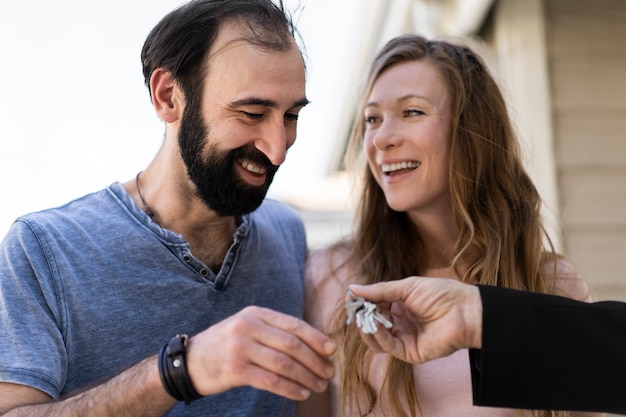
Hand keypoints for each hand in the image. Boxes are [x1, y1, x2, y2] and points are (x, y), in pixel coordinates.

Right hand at [186, 306, 335, 400]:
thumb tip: (314, 344)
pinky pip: (270, 380)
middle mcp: (248, 326)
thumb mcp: (247, 328)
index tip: (331, 351)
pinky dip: (289, 388)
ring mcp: (241, 347)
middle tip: (328, 373)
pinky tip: (301, 393)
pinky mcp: (235, 369)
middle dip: (315, 361)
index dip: (316, 338)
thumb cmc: (226, 345)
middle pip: (292, 345)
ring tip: (318, 386)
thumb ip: (274, 331)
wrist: (189, 361)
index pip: (293, 324)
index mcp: (256, 313)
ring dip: (306, 377)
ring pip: (284, 364)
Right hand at [348, 277, 481, 363]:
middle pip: (372, 323)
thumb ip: (379, 291)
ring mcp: (404, 338)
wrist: (465, 311)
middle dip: (362, 316)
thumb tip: (352, 289)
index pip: (374, 306)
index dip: (362, 303)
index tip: (350, 298)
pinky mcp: (410, 352)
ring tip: (364, 318)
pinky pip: (389, 347)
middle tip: (355, 309)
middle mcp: (400, 323)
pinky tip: (377, 326)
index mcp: (399, 305)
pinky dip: (379, 337)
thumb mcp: (406, 287)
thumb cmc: (441, 294)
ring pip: (376, 339)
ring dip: (367, 328)